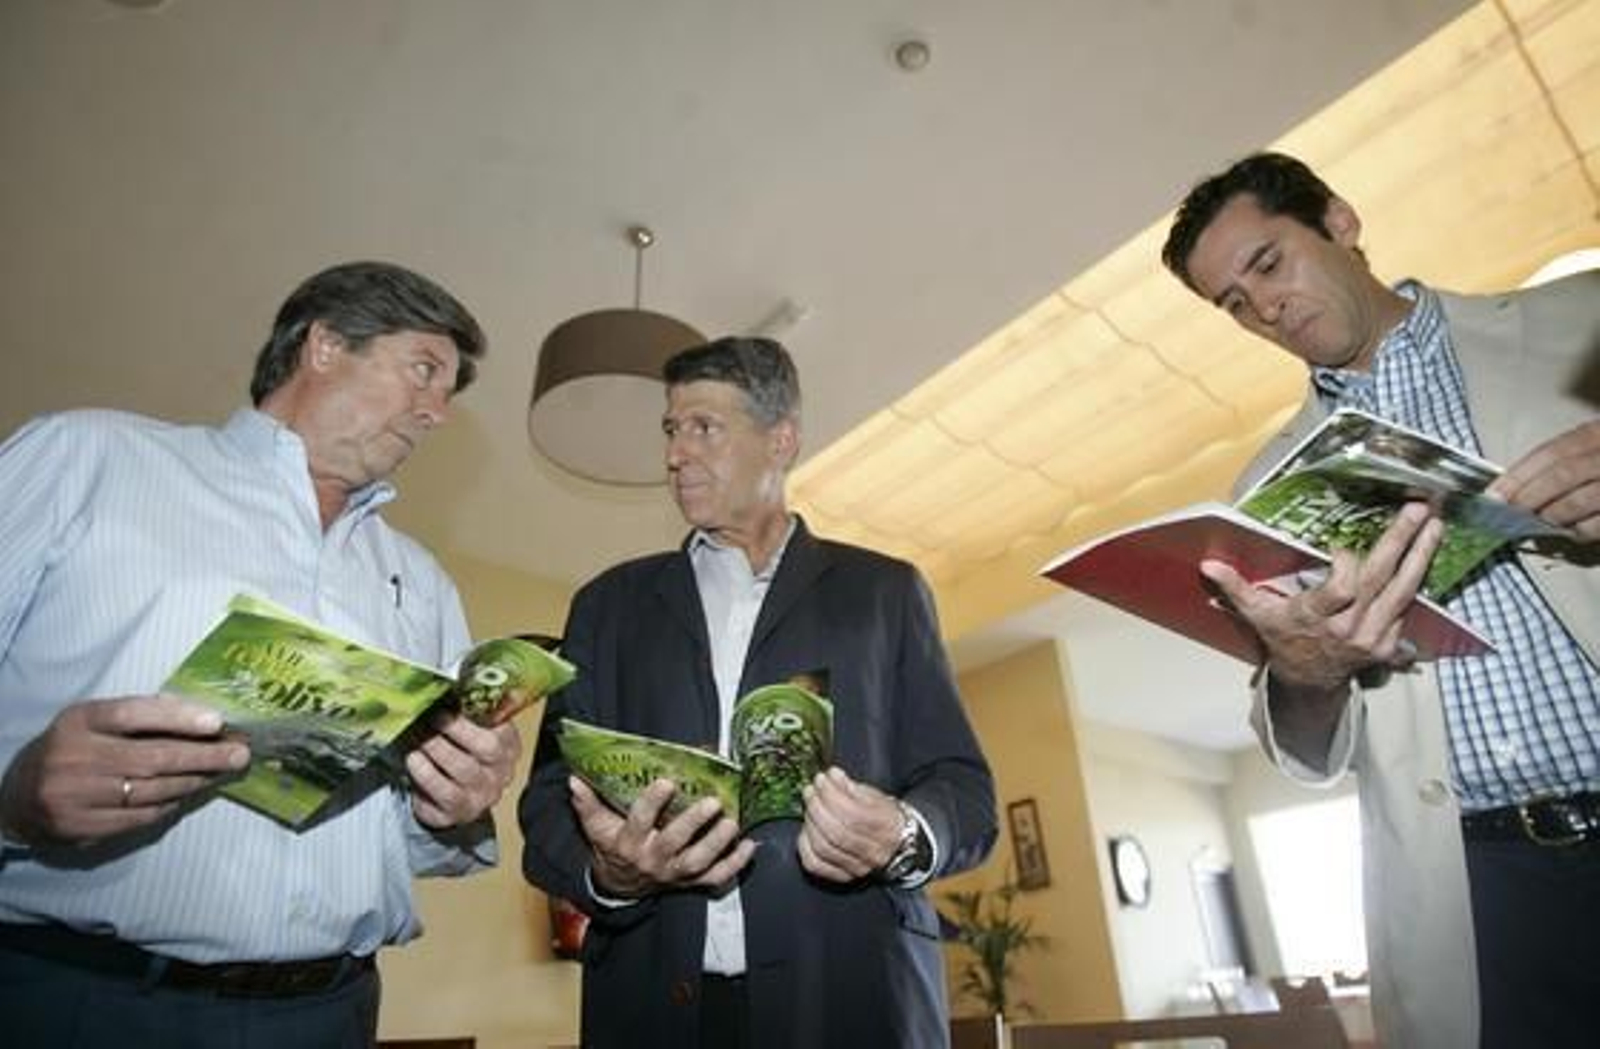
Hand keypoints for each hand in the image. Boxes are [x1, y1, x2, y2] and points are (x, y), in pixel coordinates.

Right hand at [0, 695, 248, 847]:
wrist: (19, 797)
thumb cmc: (72, 749)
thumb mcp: (93, 721)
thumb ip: (139, 716)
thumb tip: (200, 717)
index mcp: (79, 721)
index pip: (133, 714)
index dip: (178, 718)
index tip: (217, 722)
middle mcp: (75, 757)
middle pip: (151, 757)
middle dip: (202, 756)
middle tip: (238, 754)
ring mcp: (76, 796)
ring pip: (151, 790)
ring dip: (194, 781)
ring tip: (222, 772)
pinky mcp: (81, 827)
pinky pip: (140, 816)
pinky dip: (171, 805)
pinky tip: (190, 794)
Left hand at [406, 712, 521, 828]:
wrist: (457, 797)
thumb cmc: (464, 754)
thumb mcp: (475, 733)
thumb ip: (473, 712)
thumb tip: (457, 680)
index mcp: (509, 748)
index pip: (502, 731)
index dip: (476, 719)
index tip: (449, 707)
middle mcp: (501, 773)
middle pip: (486, 750)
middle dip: (455, 732)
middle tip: (430, 721)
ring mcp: (482, 796)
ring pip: (464, 773)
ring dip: (437, 752)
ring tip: (417, 740)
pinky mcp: (459, 813)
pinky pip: (444, 795)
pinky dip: (426, 776)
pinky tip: (413, 761)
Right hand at [571, 777, 753, 898]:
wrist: (621, 887)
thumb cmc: (612, 847)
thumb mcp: (596, 827)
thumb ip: (587, 803)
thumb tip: (574, 780)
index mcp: (629, 843)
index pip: (639, 821)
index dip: (652, 803)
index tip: (666, 782)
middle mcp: (654, 860)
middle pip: (674, 843)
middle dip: (693, 823)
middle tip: (712, 802)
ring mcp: (675, 874)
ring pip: (698, 863)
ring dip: (717, 844)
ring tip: (732, 823)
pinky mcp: (692, 882)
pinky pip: (716, 878)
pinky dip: (735, 865)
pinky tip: (749, 846)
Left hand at [797, 766, 902, 883]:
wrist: (897, 844)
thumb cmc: (883, 817)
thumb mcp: (874, 796)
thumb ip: (851, 787)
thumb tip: (831, 776)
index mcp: (886, 827)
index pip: (853, 814)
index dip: (831, 795)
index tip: (821, 780)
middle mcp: (874, 851)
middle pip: (836, 832)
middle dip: (817, 807)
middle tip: (810, 791)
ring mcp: (858, 867)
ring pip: (824, 847)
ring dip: (810, 823)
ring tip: (809, 806)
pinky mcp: (843, 876)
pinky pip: (815, 864)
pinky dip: (804, 846)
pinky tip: (806, 830)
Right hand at [1199, 502, 1442, 690]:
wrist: (1308, 681)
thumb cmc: (1283, 638)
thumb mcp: (1257, 614)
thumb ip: (1236, 587)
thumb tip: (1208, 565)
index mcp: (1316, 617)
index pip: (1342, 589)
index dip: (1346, 565)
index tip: (1340, 546)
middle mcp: (1349, 628)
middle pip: (1380, 581)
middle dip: (1400, 542)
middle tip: (1417, 509)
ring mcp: (1373, 638)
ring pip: (1403, 592)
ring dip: (1421, 555)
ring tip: (1435, 524)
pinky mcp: (1389, 643)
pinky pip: (1406, 607)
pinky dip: (1417, 579)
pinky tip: (1425, 551)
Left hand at [1488, 419, 1599, 540]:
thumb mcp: (1593, 446)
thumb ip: (1564, 461)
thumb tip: (1517, 487)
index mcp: (1597, 433)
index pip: (1552, 452)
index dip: (1519, 474)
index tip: (1494, 494)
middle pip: (1564, 474)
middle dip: (1531, 497)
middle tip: (1510, 513)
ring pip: (1584, 499)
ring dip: (1554, 515)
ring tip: (1539, 521)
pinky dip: (1582, 530)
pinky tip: (1571, 532)